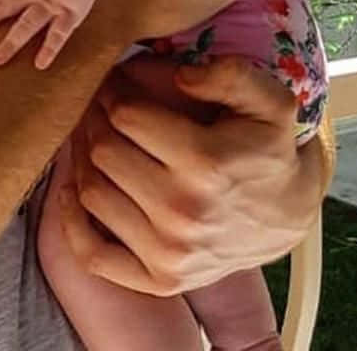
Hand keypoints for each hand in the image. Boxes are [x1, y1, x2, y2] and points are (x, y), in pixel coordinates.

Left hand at [58, 56, 324, 294]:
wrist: (286, 216)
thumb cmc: (267, 149)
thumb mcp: (270, 101)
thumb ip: (231, 75)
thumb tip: (180, 76)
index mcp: (207, 164)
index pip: (126, 115)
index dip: (115, 89)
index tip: (117, 81)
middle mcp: (184, 212)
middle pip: (103, 150)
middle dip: (94, 118)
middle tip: (98, 105)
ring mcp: (169, 253)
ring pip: (90, 191)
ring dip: (82, 158)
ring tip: (94, 137)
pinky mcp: (158, 280)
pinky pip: (91, 253)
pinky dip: (71, 220)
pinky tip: (74, 189)